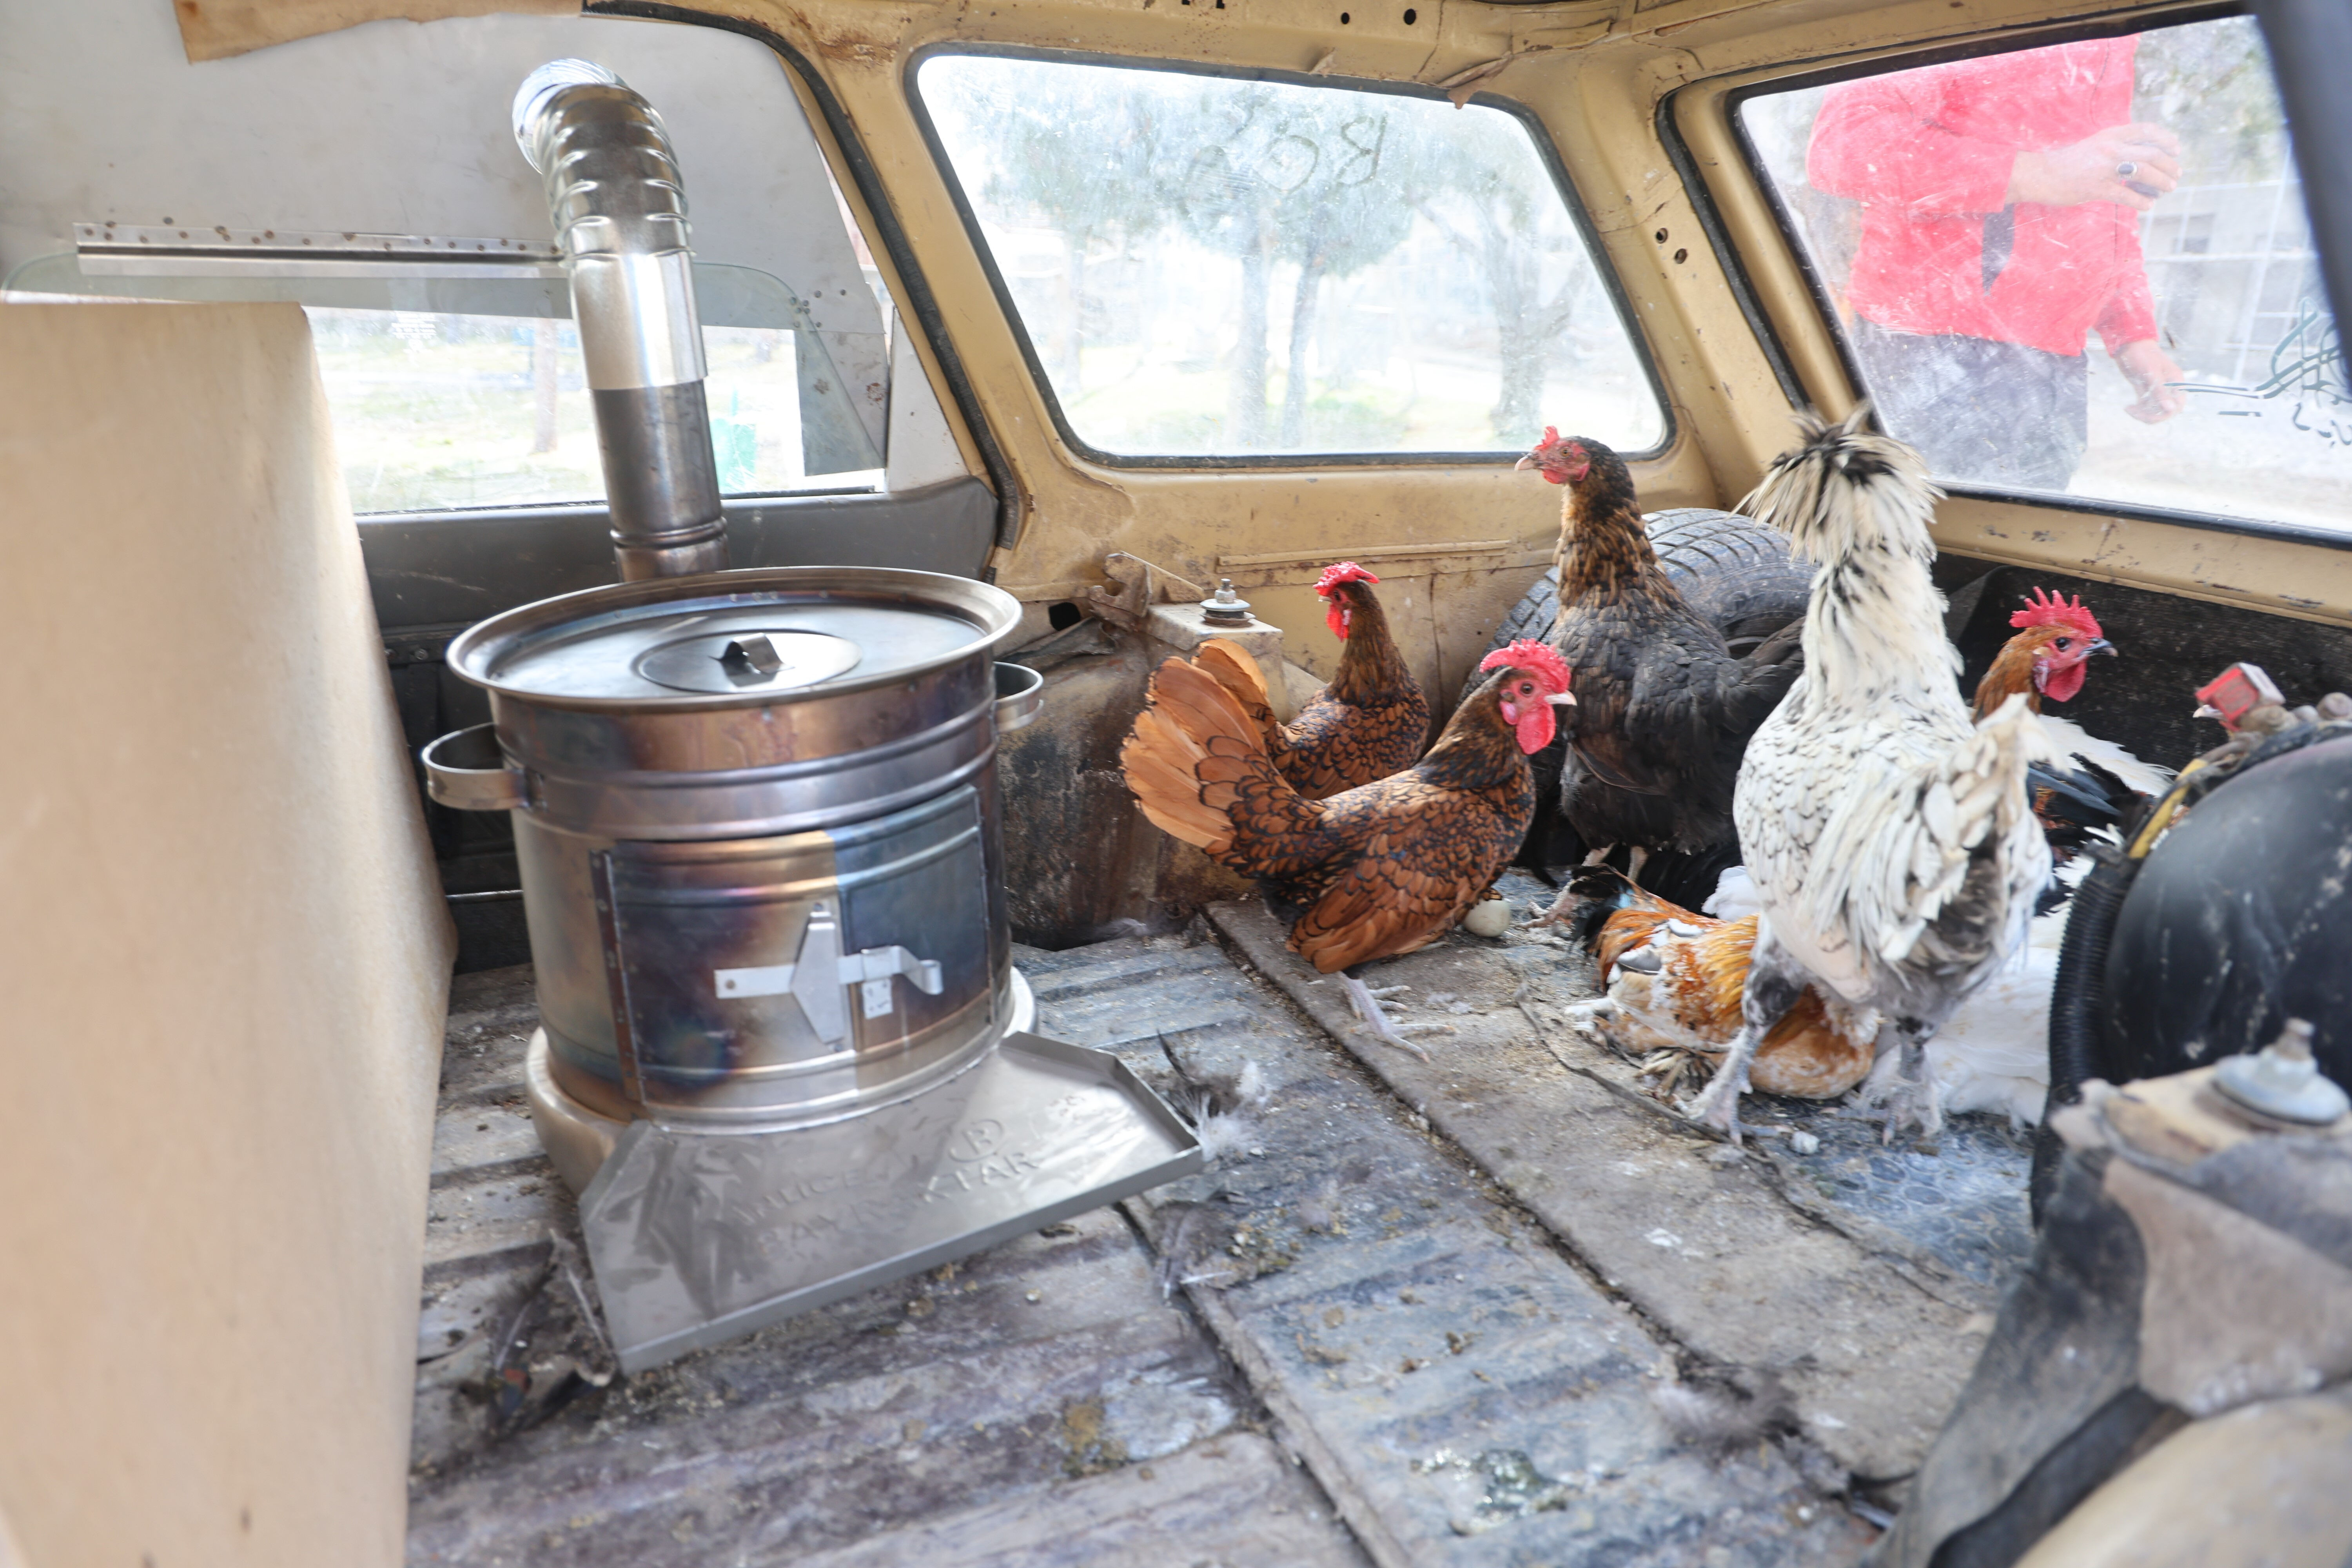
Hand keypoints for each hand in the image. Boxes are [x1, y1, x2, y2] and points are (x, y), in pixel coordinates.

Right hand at [2008, 123, 2182, 211]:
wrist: (2039, 174)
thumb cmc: (2067, 162)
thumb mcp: (2095, 145)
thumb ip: (2116, 147)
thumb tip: (2142, 156)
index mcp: (2111, 135)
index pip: (2146, 130)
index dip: (2166, 139)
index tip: (2176, 148)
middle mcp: (2110, 148)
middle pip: (2150, 153)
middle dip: (2169, 165)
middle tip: (2176, 175)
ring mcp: (2103, 168)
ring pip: (2143, 173)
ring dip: (2161, 182)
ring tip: (2168, 189)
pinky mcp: (2095, 188)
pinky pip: (2125, 196)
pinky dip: (2141, 202)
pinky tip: (2147, 205)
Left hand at [2116, 339, 2185, 422]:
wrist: (2128, 345)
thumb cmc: (2142, 355)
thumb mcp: (2150, 373)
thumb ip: (2160, 392)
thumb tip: (2171, 410)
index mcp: (2176, 381)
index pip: (2178, 405)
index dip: (2167, 413)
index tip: (2151, 415)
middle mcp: (2169, 387)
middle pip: (2166, 411)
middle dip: (2152, 416)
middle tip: (2135, 412)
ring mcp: (2157, 390)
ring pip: (2155, 411)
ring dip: (2143, 414)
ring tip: (2129, 409)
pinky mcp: (2146, 391)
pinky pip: (2145, 407)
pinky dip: (2137, 410)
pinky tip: (2127, 407)